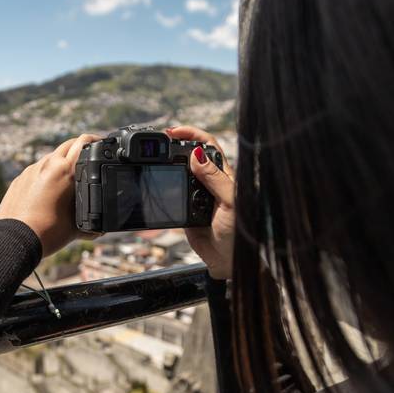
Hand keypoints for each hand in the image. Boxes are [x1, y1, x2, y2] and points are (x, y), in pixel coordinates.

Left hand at [0, 134, 100, 256]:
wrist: (15, 240)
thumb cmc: (48, 233)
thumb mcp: (77, 227)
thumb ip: (92, 224)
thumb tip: (100, 230)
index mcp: (65, 170)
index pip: (84, 142)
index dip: (96, 140)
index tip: (101, 143)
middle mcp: (47, 165)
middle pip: (68, 145)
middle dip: (79, 147)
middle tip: (88, 155)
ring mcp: (31, 171)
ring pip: (50, 157)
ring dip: (61, 162)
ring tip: (68, 177)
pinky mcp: (19, 180)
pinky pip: (36, 170)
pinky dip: (45, 174)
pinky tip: (48, 190)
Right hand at [167, 126, 235, 279]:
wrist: (228, 260)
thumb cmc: (239, 233)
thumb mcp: (229, 201)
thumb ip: (214, 178)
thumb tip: (196, 155)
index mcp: (224, 175)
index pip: (208, 146)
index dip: (192, 134)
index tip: (173, 132)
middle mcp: (210, 182)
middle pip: (190, 155)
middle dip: (175, 145)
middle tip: (158, 143)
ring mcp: (196, 195)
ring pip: (179, 173)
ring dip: (168, 164)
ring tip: (154, 158)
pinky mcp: (185, 210)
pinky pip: (173, 193)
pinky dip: (164, 185)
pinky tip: (158, 182)